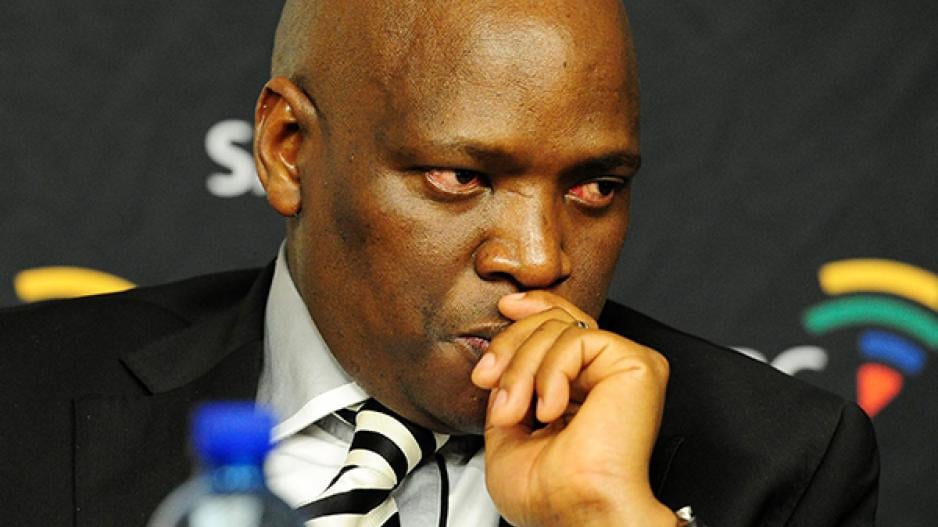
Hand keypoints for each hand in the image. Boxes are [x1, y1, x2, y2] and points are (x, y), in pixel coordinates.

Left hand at [471, 291, 677, 526]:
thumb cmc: (550, 494)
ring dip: (522, 368)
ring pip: (558, 327)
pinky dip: (550, 372)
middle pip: (554, 319)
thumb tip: (498, 359)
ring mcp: (622, 366)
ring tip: (517, 411)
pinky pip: (576, 338)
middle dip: (510, 346)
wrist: (575, 510)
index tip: (502, 313)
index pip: (560, 326)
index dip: (530, 311)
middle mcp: (605, 374)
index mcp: (582, 388)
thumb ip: (508, 387)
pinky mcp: (635, 363)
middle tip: (489, 381)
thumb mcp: (507, 430)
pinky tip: (550, 409)